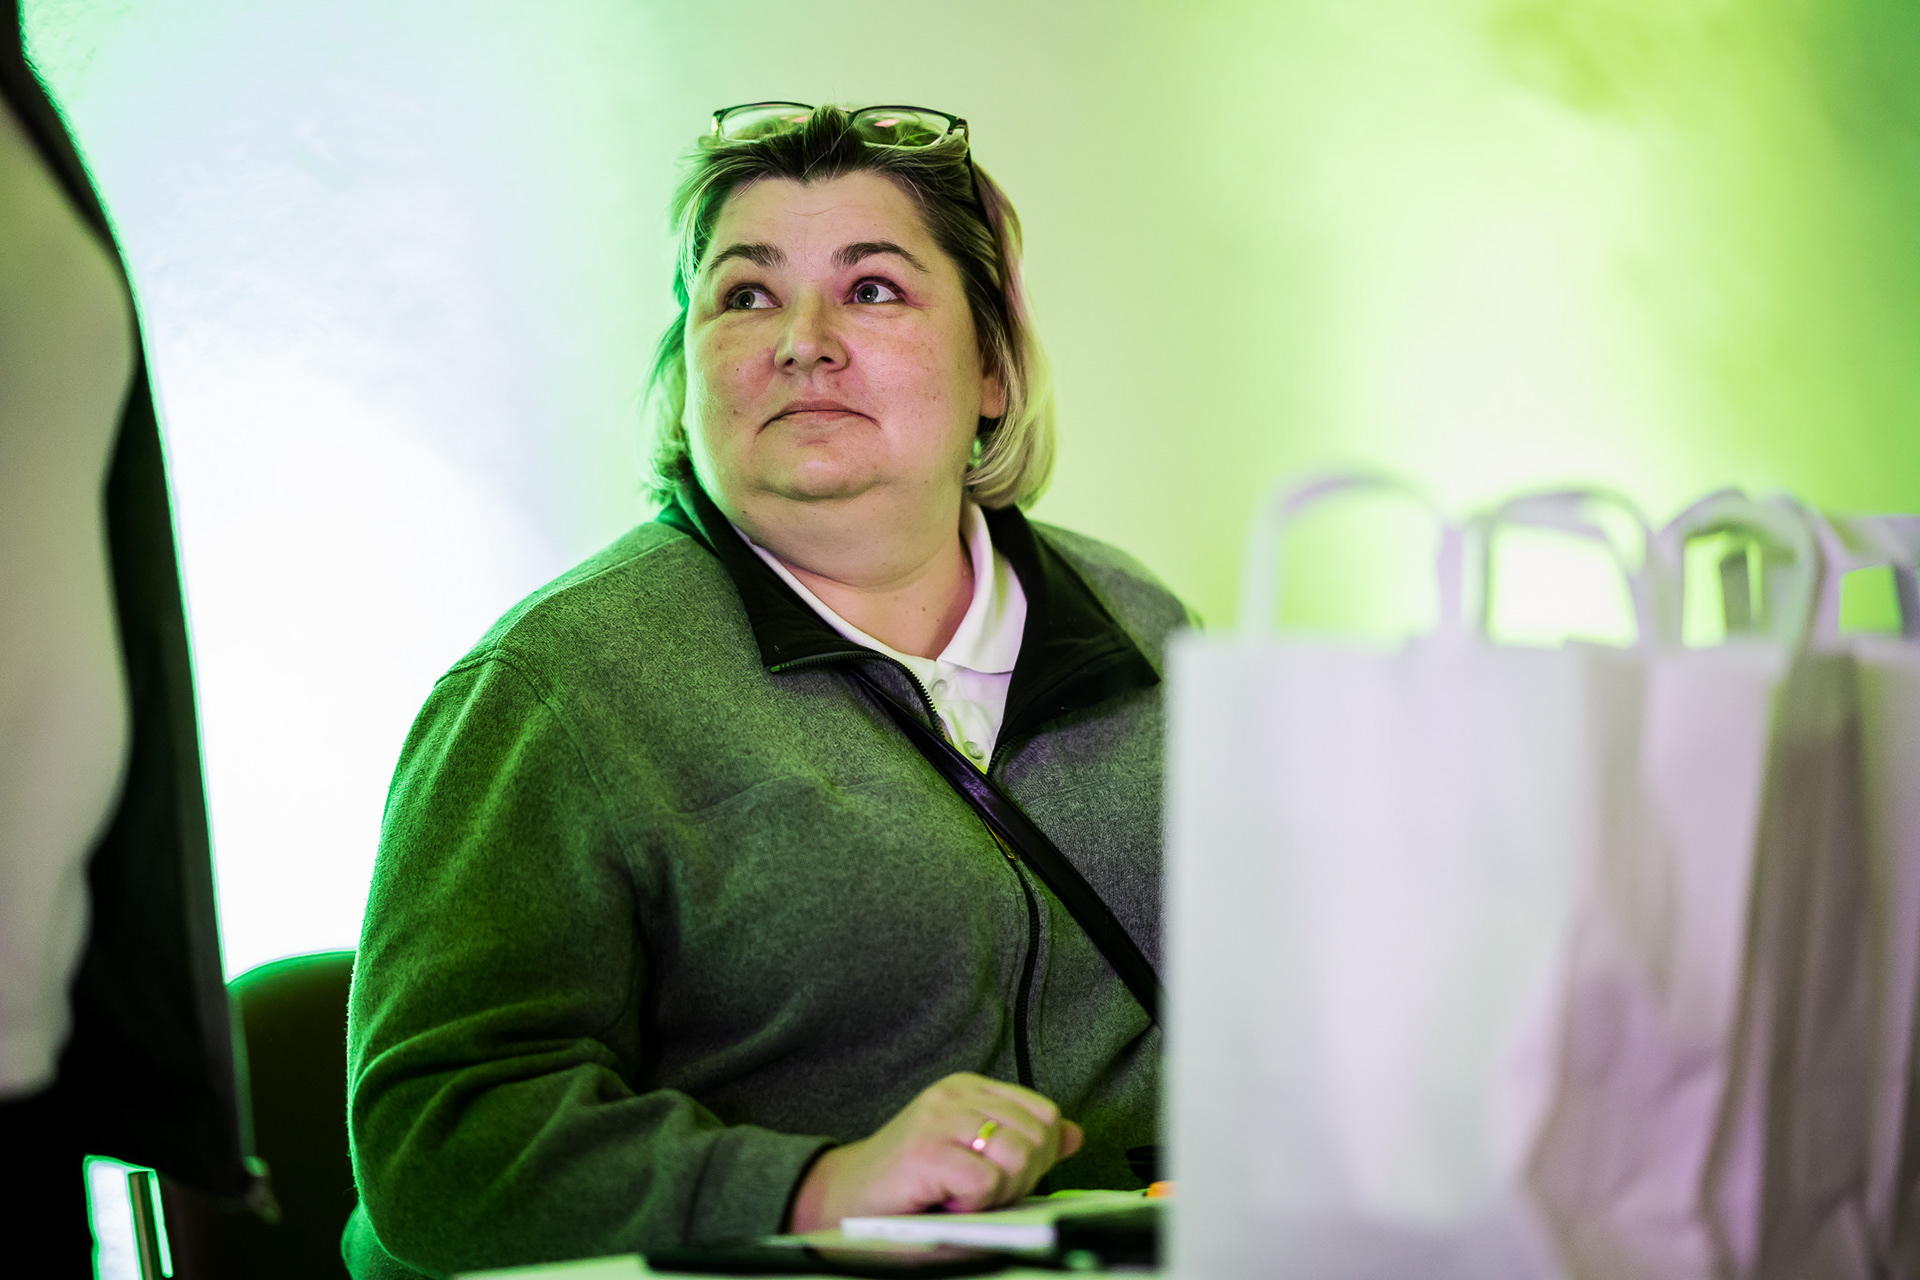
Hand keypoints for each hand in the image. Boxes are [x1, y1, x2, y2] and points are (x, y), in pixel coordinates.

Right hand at [786, 1073, 1084, 1230]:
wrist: (837, 1205)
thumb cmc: (907, 1190)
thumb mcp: (974, 1161)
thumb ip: (1024, 1146)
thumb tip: (1075, 1135)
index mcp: (970, 1090)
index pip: (1044, 1114)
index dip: (1036, 1157)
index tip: (1001, 1180)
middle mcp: (955, 1094)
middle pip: (1037, 1136)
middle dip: (1020, 1180)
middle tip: (978, 1196)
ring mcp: (938, 1118)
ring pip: (1018, 1156)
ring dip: (997, 1194)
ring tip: (960, 1198)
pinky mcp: (925, 1150)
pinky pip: (986, 1182)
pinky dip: (972, 1205)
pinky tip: (944, 1203)